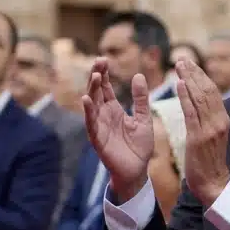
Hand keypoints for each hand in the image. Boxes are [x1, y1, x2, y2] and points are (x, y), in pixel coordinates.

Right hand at [82, 58, 153, 200]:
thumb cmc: (139, 146)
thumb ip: (141, 99)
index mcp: (114, 110)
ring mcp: (99, 126)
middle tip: (99, 61)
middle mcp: (103, 115)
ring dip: (92, 89)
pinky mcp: (97, 139)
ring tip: (96, 75)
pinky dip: (88, 111)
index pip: (106, 87)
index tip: (104, 58)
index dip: (104, 73)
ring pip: (91, 104)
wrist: (138, 170)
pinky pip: (90, 123)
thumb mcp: (144, 119)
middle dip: (97, 76)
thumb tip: (138, 75)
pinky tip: (86, 99)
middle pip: (96, 91)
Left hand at [175, 59, 229, 205]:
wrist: (214, 184)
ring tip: (179, 65)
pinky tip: (179, 83)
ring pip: (200, 98)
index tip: (191, 64)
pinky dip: (186, 96)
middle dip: (195, 73)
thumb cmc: (210, 163)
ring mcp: (210, 129)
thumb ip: (208, 120)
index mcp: (223, 120)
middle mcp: (219, 121)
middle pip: (207, 90)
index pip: (213, 92)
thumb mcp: (212, 137)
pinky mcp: (199, 137)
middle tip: (182, 59)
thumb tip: (200, 105)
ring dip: (189, 79)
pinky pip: (192, 112)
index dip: (201, 76)